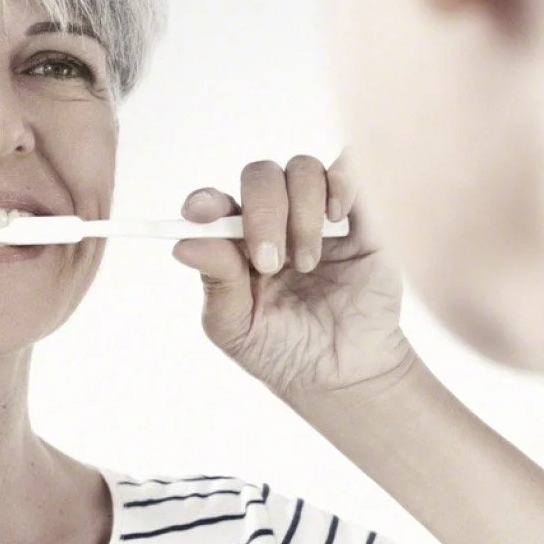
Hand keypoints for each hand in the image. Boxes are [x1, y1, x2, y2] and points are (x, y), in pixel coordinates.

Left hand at [172, 152, 415, 405]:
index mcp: (236, 244)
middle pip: (260, 177)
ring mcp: (316, 216)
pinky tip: (336, 217)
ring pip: (302, 169)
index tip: (202, 213)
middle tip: (271, 262)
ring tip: (308, 263)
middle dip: (263, 212)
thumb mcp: (237, 328)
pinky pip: (349, 170)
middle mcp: (274, 221)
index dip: (205, 201)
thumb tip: (183, 244)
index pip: (214, 204)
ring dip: (302, 212)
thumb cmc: (285, 353)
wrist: (347, 374)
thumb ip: (216, 283)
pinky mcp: (361, 218)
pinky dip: (340, 182)